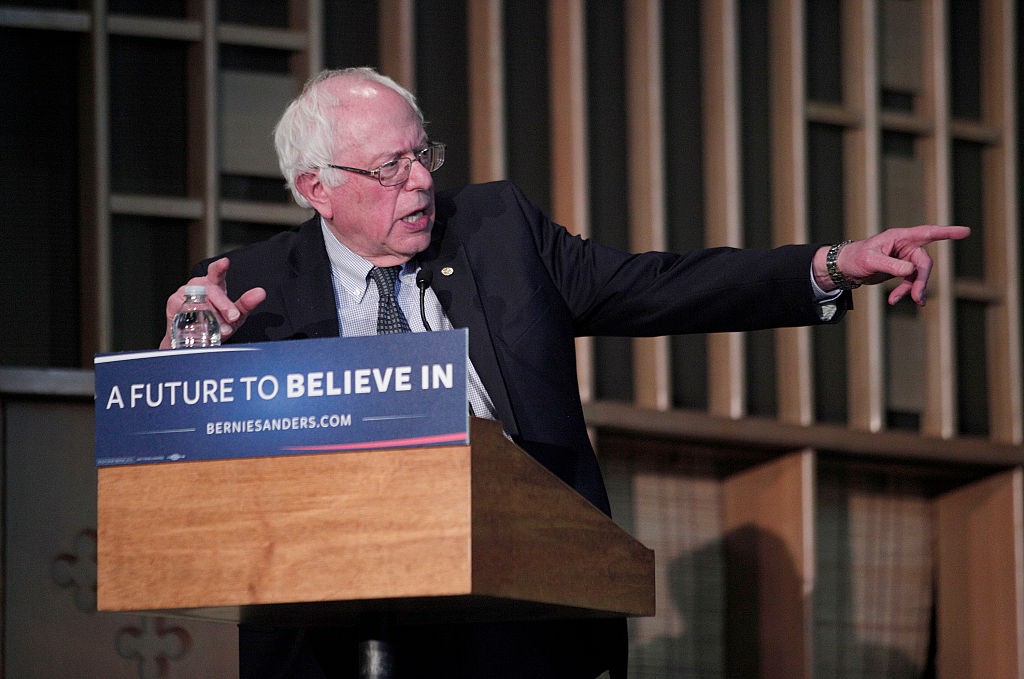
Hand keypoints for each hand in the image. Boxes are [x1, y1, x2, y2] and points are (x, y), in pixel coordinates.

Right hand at [159, 257, 266, 348]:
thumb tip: (260, 293)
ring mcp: (184, 293)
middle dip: (224, 305)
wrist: (196, 341)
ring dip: (212, 317)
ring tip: (222, 329)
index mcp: (214, 284)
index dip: (220, 267)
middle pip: (211, 291)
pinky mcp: (174, 304)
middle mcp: (199, 285)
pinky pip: (185, 312)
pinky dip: (196, 321)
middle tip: (233, 317)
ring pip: (199, 302)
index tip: (225, 262)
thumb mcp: (235, 316)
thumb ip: (247, 304)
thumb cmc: (217, 323)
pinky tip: (202, 328)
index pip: (217, 272)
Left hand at [813, 225, 970, 305]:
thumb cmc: (855, 258)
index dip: (947, 232)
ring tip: (902, 300)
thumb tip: (911, 271)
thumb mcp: (870, 261)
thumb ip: (891, 265)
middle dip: (921, 280)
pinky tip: (894, 301)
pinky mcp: (900, 270)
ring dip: (913, 289)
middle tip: (917, 297)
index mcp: (900, 237)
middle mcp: (905, 246)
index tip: (966, 231)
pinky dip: (905, 292)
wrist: (844, 268)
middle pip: (924, 263)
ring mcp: (904, 259)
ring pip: (918, 275)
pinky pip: (909, 282)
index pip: (928, 233)